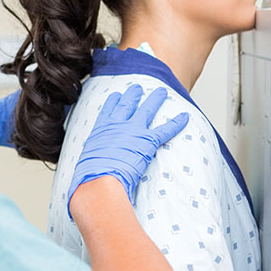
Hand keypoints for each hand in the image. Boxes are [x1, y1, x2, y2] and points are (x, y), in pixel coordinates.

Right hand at [67, 85, 188, 216]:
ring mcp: (132, 131)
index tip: (116, 95)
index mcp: (100, 131)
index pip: (107, 111)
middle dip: (133, 95)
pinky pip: (165, 129)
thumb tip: (88, 174)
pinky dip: (177, 123)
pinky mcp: (148, 141)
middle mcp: (116, 126)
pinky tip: (185, 117)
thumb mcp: (86, 164)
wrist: (98, 181)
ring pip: (147, 110)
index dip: (113, 102)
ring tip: (161, 92)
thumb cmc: (90, 178)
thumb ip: (91, 162)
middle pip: (127, 105)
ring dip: (155, 100)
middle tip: (137, 88)